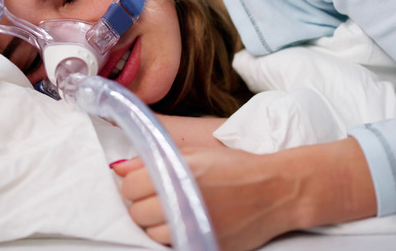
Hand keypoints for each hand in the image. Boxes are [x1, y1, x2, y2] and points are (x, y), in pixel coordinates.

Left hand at [112, 138, 375, 250]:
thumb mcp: (194, 153)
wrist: (275, 191)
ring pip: (151, 233)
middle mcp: (182, 202)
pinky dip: (173, 236)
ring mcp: (193, 228)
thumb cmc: (236, 168)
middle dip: (143, 204)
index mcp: (178, 173)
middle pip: (136, 213)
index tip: (145, 183)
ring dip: (157, 223)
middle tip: (161, 197)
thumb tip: (120, 169)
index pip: (130, 188)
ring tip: (175, 211)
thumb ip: (153, 159)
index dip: (135, 184)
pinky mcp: (203, 245)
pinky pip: (172, 245)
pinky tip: (186, 223)